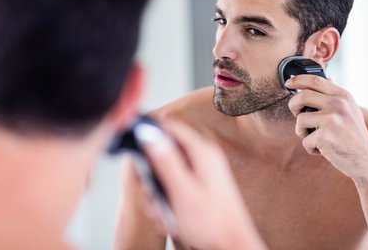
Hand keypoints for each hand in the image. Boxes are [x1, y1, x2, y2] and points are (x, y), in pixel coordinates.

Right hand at [140, 120, 265, 249]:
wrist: (232, 246)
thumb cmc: (212, 224)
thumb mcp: (181, 191)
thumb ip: (165, 161)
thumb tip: (148, 133)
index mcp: (202, 153)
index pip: (171, 128)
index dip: (150, 135)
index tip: (135, 150)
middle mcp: (204, 158)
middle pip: (165, 152)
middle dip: (152, 175)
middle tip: (151, 196)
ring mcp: (203, 172)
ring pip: (167, 172)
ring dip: (159, 193)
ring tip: (163, 213)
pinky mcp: (201, 186)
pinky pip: (176, 185)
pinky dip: (168, 201)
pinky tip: (170, 219)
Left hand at [286, 75, 367, 178]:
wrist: (366, 161)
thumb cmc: (353, 135)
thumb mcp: (350, 110)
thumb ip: (336, 96)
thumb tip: (326, 77)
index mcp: (343, 96)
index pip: (315, 80)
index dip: (298, 80)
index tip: (289, 82)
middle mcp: (338, 104)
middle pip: (302, 96)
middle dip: (293, 105)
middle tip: (296, 114)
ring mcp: (332, 120)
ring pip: (300, 120)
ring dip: (302, 132)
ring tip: (315, 138)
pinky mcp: (325, 136)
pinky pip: (305, 140)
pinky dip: (310, 148)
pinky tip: (324, 150)